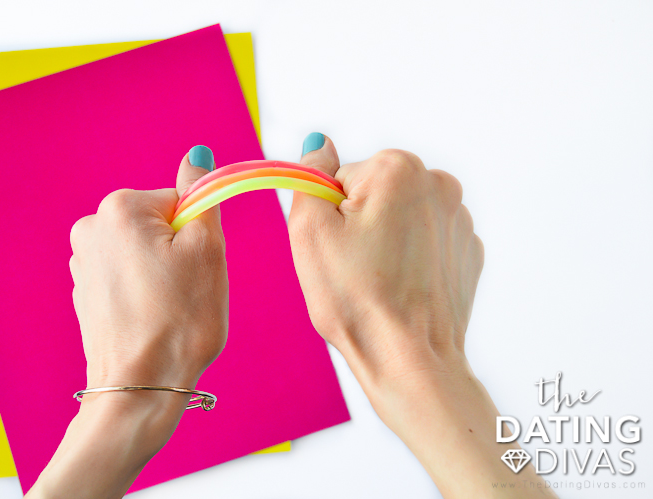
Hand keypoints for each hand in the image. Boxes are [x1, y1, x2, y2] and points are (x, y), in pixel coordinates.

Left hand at [27, 146, 227, 498]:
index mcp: (119, 208)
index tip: (200, 265)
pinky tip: (152, 318)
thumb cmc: (180, 318)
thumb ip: (202, 193)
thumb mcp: (207, 247)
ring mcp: (84, 264)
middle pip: (160, 224)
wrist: (141, 386)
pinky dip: (146, 292)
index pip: (180, 200)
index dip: (199, 232)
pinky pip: (129, 277)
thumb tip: (198, 153)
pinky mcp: (86, 294)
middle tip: (187, 288)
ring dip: (164, 273)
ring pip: (146, 252)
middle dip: (180, 251)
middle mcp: (91, 229)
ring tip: (169, 308)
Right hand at [288, 134, 554, 497]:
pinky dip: (409, 261)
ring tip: (377, 282)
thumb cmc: (356, 299)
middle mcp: (439, 184)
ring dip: (384, 243)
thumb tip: (319, 144)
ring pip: (399, 220)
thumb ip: (309, 176)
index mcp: (398, 169)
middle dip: (357, 225)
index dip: (328, 214)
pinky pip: (424, 244)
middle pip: (373, 194)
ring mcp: (459, 221)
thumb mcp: (309, 231)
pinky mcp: (467, 253)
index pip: (341, 178)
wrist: (409, 360)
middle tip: (352, 267)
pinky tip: (400, 289)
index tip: (335, 247)